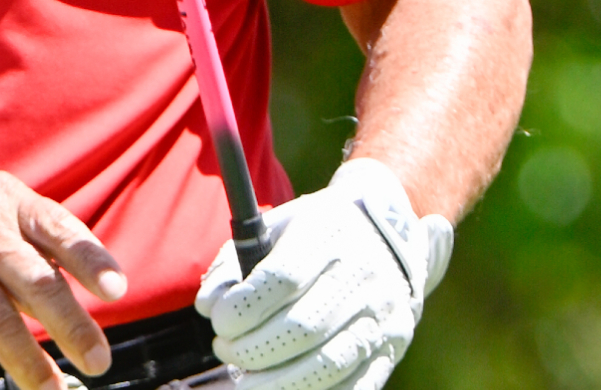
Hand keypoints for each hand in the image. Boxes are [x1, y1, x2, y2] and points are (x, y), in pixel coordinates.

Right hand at [0, 143, 128, 389]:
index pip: (60, 229)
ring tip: (50, 389)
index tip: (116, 290)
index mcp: (5, 202)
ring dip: (29, 364)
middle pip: (37, 284)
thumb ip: (25, 241)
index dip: (91, 260)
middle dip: (71, 327)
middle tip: (97, 361)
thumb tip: (69, 294)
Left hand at [194, 159, 452, 389]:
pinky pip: (354, 386)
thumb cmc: (315, 235)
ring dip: (276, 382)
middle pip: (303, 328)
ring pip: (328, 365)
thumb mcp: (275, 227)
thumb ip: (235, 264)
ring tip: (245, 379)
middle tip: (226, 350)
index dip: (244, 307)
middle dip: (253, 349)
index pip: (283, 278)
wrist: (388, 236)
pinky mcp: (391, 349)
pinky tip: (281, 387)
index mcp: (328, 235)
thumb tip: (209, 306)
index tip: (220, 320)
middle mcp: (360, 276)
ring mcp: (380, 317)